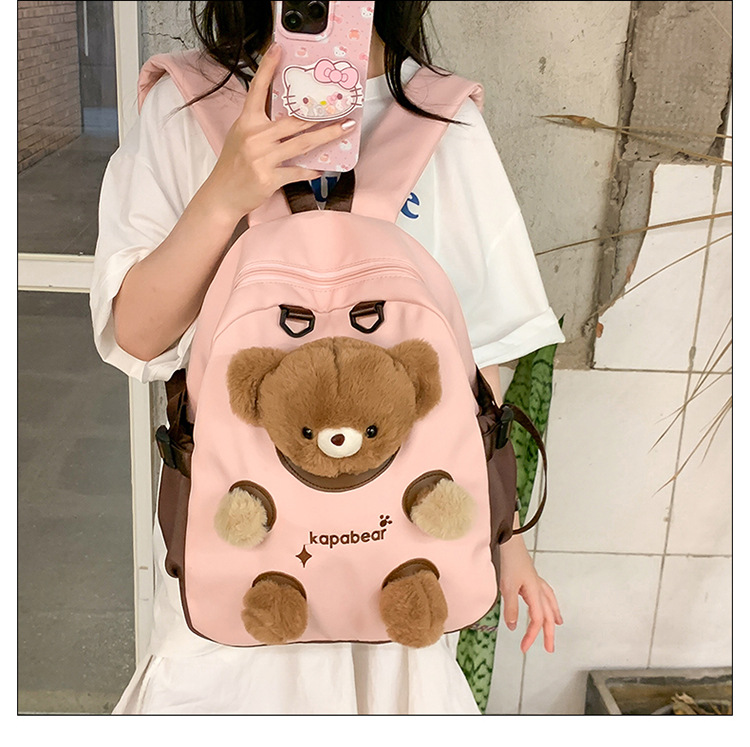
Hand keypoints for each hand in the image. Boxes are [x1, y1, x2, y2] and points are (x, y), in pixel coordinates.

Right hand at [199, 43, 353, 223]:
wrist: (222, 195)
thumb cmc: (233, 165)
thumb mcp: (241, 137)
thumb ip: (261, 125)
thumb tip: (288, 116)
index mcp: (247, 123)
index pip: (257, 90)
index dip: (267, 68)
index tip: (277, 49)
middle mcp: (255, 137)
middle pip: (294, 121)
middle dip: (320, 115)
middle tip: (342, 108)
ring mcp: (262, 158)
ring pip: (301, 144)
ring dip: (326, 136)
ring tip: (344, 129)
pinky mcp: (269, 178)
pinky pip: (297, 171)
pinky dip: (311, 171)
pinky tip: (323, 168)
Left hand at [498, 530, 562, 653]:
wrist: (508, 540)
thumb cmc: (509, 559)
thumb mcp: (507, 586)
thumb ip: (510, 607)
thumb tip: (513, 626)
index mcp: (534, 592)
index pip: (537, 620)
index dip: (532, 635)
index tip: (524, 647)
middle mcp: (538, 588)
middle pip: (548, 615)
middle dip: (549, 633)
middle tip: (549, 648)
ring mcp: (536, 581)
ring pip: (549, 603)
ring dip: (553, 616)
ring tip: (557, 626)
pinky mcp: (531, 577)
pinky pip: (545, 594)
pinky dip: (548, 602)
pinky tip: (545, 602)